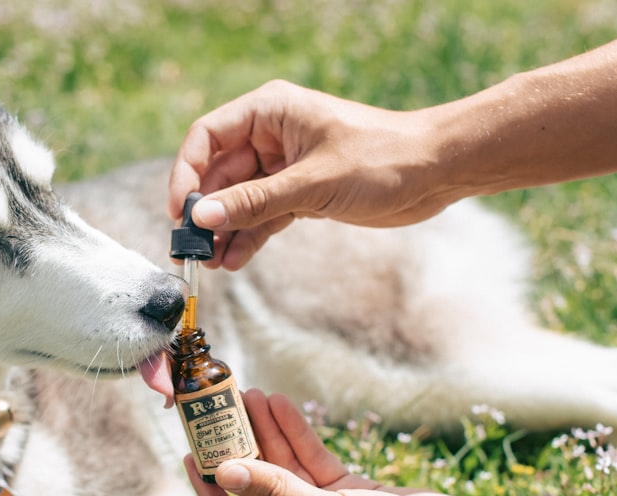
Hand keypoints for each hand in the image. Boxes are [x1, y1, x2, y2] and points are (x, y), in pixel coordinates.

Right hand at [168, 80, 452, 269]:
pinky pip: (263, 215)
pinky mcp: (300, 193)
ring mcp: (284, 166)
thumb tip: (202, 219)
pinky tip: (235, 261)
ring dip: (224, 231)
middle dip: (204, 212)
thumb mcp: (312, 183)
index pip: (208, 137)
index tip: (181, 212)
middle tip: (190, 250)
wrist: (436, 172)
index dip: (187, 174)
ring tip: (210, 264)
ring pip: (239, 200)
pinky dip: (249, 237)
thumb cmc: (383, 158)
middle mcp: (271, 136)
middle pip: (219, 173)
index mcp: (270, 112)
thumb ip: (254, 202)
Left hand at [185, 390, 493, 495]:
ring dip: (265, 434)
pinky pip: (310, 461)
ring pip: (281, 470)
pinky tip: (279, 404)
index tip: (195, 458)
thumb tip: (226, 470)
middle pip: (253, 493)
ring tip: (248, 394)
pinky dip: (296, 434)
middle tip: (216, 415)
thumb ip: (277, 491)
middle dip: (237, 453)